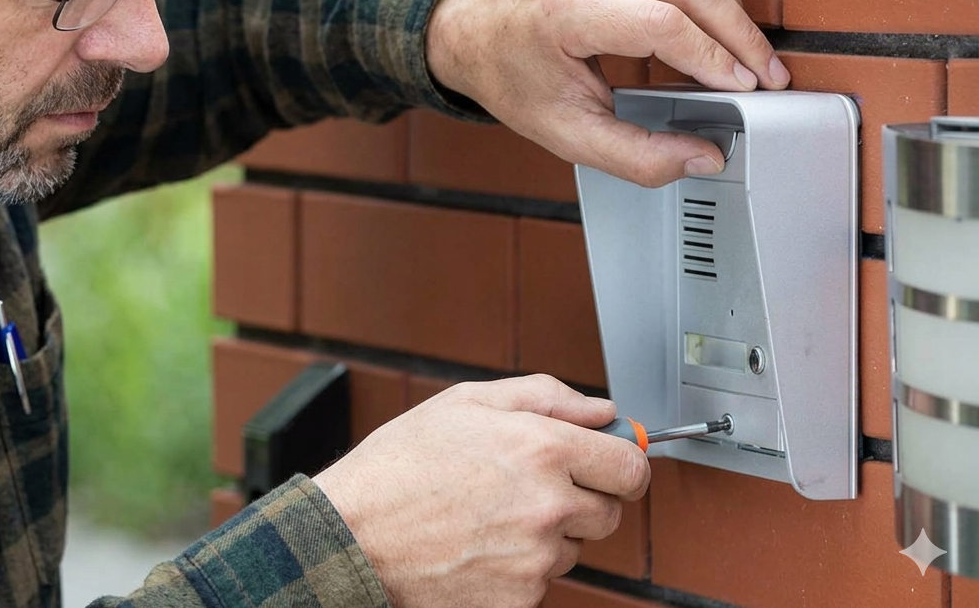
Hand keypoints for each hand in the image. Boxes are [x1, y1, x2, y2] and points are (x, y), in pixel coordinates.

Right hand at [312, 375, 649, 607]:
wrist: (353, 535)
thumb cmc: (401, 464)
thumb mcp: (467, 402)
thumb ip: (545, 396)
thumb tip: (601, 410)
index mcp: (544, 448)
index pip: (631, 467)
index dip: (620, 464)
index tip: (605, 464)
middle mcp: (549, 505)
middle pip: (609, 513)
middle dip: (581, 499)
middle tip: (528, 486)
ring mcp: (536, 558)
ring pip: (572, 548)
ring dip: (546, 533)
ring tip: (487, 514)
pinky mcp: (519, 598)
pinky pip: (540, 580)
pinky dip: (518, 566)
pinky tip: (477, 544)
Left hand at [426, 0, 790, 187]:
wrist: (468, 21)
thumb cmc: (511, 76)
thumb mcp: (563, 132)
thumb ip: (634, 156)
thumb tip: (703, 157)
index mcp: (562, 8)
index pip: (662, 23)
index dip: (715, 58)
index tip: (748, 89)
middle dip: (741, 35)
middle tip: (768, 77)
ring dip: (734, 11)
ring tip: (749, 58)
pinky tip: (714, 26)